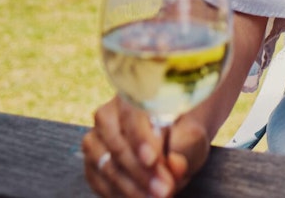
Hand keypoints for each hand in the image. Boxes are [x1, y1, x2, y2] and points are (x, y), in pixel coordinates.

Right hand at [82, 97, 211, 196]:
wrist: (173, 139)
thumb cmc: (183, 133)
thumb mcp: (193, 137)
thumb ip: (185, 148)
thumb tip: (174, 164)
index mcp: (133, 96)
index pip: (131, 115)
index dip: (140, 138)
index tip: (152, 160)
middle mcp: (107, 115)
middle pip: (116, 144)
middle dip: (141, 172)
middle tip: (164, 190)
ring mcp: (95, 139)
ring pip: (105, 165)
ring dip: (131, 187)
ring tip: (155, 197)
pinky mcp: (92, 162)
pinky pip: (98, 180)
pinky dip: (117, 193)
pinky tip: (138, 197)